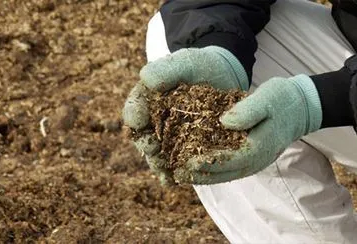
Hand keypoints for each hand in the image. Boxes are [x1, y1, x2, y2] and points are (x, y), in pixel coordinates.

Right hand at [122, 46, 248, 184]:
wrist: (222, 76)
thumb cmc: (199, 66)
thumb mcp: (185, 62)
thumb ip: (166, 69)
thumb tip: (146, 79)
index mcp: (147, 99)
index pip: (134, 109)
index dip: (134, 115)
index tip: (138, 119)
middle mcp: (153, 121)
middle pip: (143, 136)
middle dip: (146, 144)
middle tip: (152, 147)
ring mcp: (168, 137)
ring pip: (157, 154)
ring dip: (158, 163)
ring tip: (163, 171)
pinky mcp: (184, 149)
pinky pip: (175, 163)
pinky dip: (172, 173)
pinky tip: (173, 181)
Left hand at [177, 75, 322, 184]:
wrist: (300, 107)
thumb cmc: (282, 99)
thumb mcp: (266, 98)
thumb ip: (248, 111)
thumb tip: (224, 122)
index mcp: (259, 147)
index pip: (230, 161)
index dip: (207, 163)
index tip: (187, 163)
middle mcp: (256, 159)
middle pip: (225, 173)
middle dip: (200, 175)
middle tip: (177, 174)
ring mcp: (254, 160)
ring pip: (226, 174)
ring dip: (204, 176)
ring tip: (181, 174)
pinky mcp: (251, 156)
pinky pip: (229, 168)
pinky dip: (212, 169)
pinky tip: (196, 166)